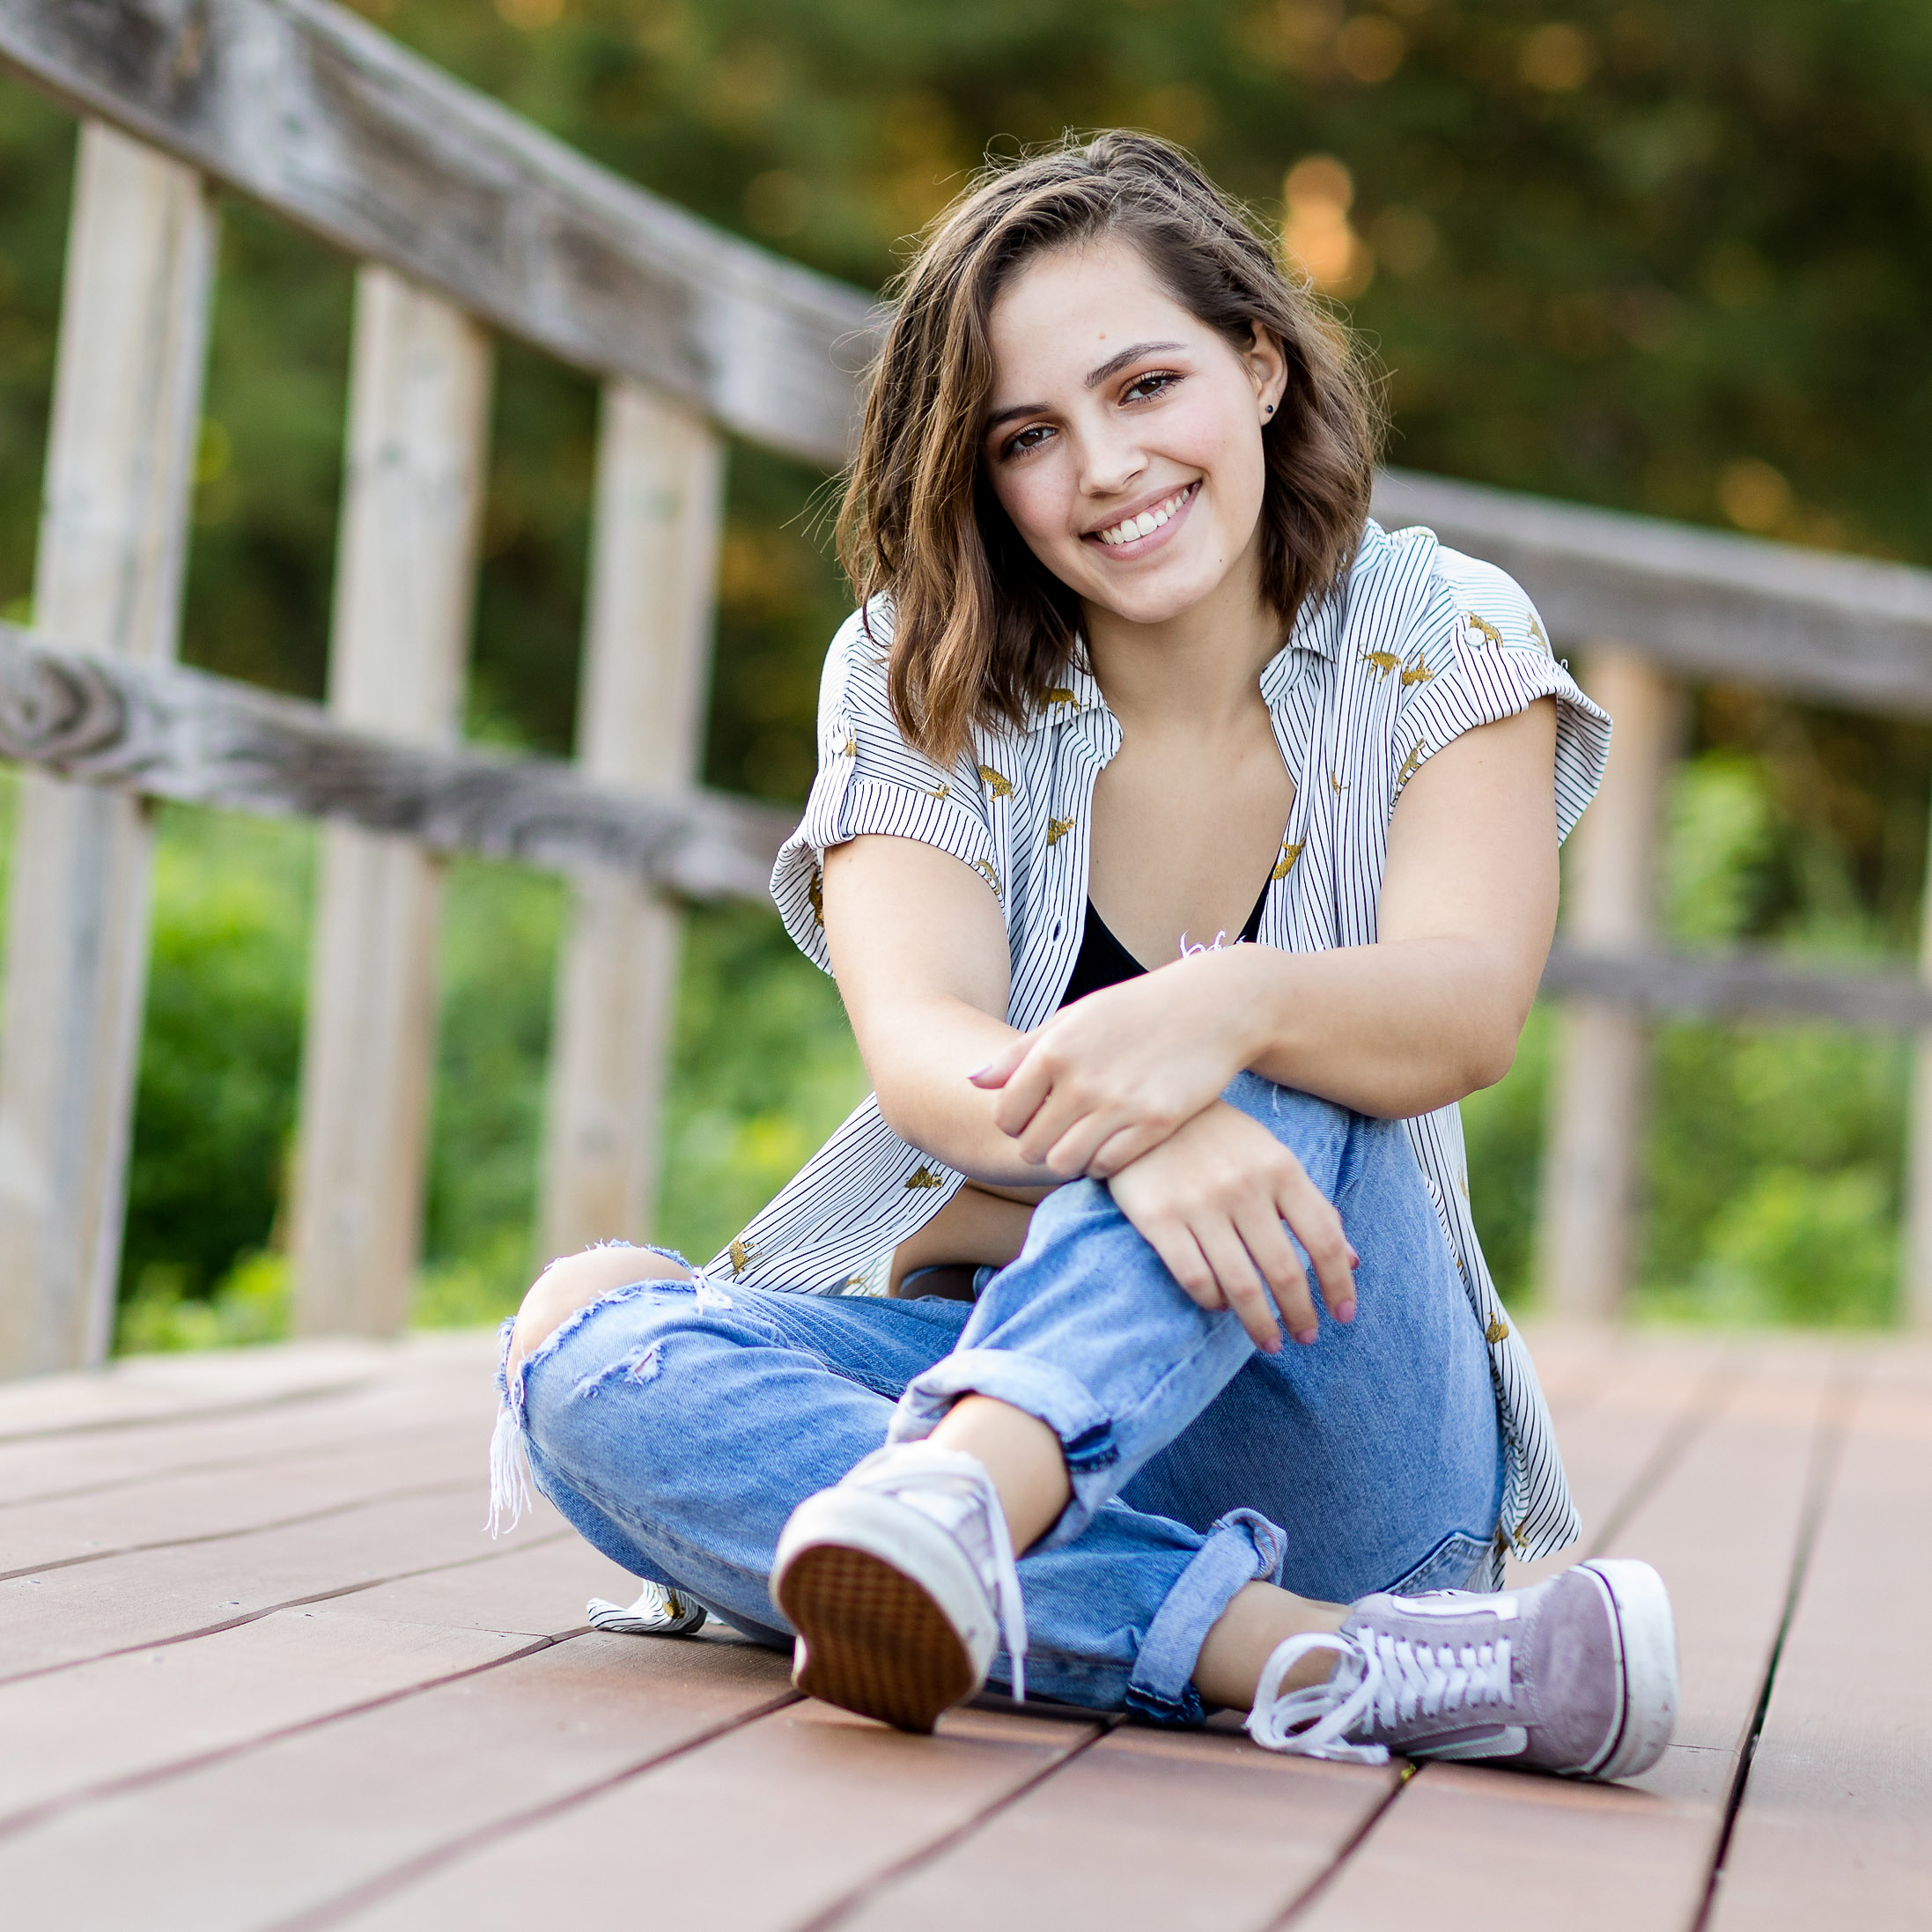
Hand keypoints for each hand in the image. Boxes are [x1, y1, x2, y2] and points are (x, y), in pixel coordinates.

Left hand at [971, 953, 1255, 1177]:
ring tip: (1081, 1144)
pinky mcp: (1155, 1123)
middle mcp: (1081, 1079)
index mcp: (1054, 1050)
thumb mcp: (1074, 1017)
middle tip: (1058, 1135)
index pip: (1005, 1115)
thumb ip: (1022, 1052)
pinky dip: (1102, 1163)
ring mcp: (1119, 1104)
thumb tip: (973, 1082)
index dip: (1013, 1124)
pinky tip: (1111, 1145)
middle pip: (1030, 1146)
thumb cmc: (1135, 1011)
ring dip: (1067, 1160)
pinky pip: (1107, 1166)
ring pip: (1064, 1163)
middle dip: (1038, 1146)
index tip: (1032, 1118)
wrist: (1211, 1007)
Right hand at [1106, 1100, 1357, 1350]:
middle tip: (1305, 1337)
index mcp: (1280, 1169)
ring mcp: (1199, 1204)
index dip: (1338, 1284)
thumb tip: (1351, 1260)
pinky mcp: (1158, 1218)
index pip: (1322, 1239)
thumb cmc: (1220, 1137)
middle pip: (1283, 1271)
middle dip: (1300, 1314)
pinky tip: (1221, 1307)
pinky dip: (1213, 1301)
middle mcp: (1243, 1187)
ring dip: (1260, 1323)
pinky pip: (1195, 1278)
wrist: (1148, 1107)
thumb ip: (1312, 1206)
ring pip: (1240, 1285)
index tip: (1343, 1314)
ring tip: (1270, 1341)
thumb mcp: (1273, 1158)